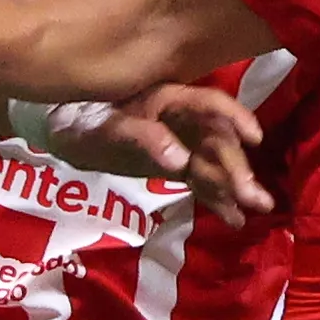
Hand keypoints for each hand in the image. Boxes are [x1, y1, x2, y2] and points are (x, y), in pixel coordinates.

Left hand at [51, 85, 272, 222]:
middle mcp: (180, 121)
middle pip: (217, 142)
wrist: (60, 131)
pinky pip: (200, 181)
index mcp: (167, 100)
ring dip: (235, 186)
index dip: (235, 117)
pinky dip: (217, 199)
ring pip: (214, 164)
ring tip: (259, 209)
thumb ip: (142, 138)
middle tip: (254, 196)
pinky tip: (235, 219)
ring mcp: (179, 144)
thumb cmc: (80, 121)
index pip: (210, 105)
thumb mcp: (103, 129)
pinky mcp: (173, 166)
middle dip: (238, 167)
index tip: (255, 138)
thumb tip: (179, 159)